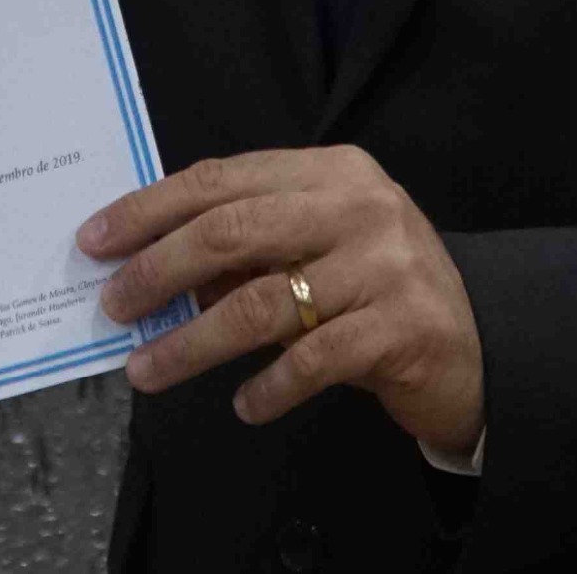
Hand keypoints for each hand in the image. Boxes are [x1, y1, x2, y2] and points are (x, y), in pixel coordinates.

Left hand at [81, 147, 483, 460]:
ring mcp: (384, 265)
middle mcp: (359, 207)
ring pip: (259, 303)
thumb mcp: (316, 250)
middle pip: (232, 230)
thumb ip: (247, 249)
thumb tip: (148, 268)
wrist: (479, 343)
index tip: (97, 240)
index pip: (220, 180)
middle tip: (113, 306)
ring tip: (148, 370)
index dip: (151, 209)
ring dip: (191, 343)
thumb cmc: (377, 291)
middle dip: (158, 269)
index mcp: (330, 171)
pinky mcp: (400, 327)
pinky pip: (310, 360)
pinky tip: (243, 405)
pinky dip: (267, 387)